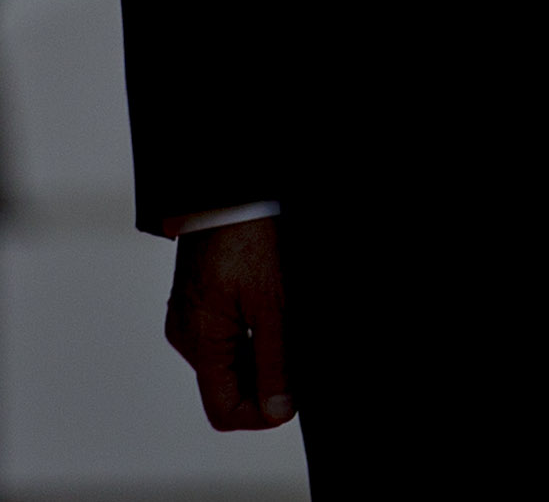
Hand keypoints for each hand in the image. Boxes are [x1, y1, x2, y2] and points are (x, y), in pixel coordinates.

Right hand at [163, 218, 291, 430]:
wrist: (230, 193)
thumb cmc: (248, 241)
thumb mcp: (272, 304)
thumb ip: (275, 360)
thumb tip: (278, 411)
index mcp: (199, 342)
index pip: (224, 409)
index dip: (262, 412)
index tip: (295, 396)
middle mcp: (188, 337)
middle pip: (229, 387)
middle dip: (268, 381)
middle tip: (302, 355)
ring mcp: (193, 319)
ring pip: (232, 361)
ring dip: (265, 356)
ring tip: (292, 326)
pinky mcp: (202, 303)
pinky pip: (229, 336)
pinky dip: (256, 335)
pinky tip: (278, 312)